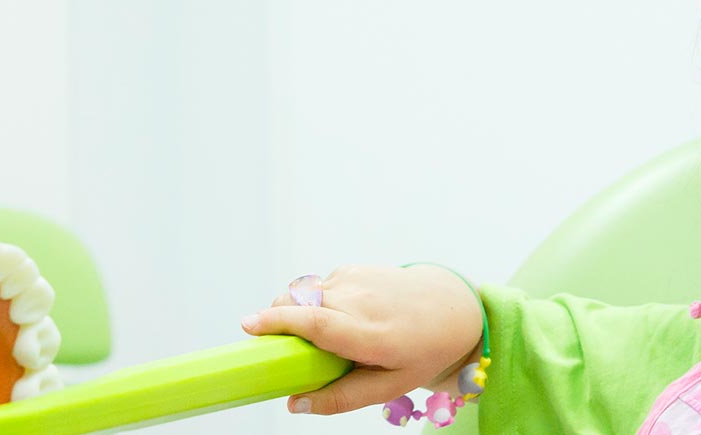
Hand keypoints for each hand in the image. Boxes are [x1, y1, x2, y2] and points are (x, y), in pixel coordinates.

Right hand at [241, 264, 482, 414]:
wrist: (452, 308)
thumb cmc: (420, 352)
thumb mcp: (389, 386)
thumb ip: (342, 397)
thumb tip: (295, 403)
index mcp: (368, 334)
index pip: (314, 322)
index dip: (277, 322)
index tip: (248, 326)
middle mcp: (359, 300)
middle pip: (297, 303)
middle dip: (275, 320)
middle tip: (277, 346)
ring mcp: (355, 279)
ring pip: (302, 293)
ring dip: (295, 312)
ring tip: (319, 336)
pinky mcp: (353, 269)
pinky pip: (318, 286)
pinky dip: (315, 302)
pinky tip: (338, 317)